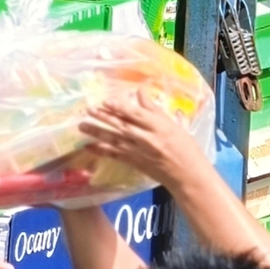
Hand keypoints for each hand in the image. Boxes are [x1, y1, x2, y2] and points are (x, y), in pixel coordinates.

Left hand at [79, 94, 207, 189]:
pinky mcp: (134, 163)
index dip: (119, 107)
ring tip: (82, 126)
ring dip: (97, 132)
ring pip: (114, 140)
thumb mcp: (173, 125)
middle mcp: (146, 138)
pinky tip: (89, 146)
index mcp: (158, 126)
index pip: (135, 114)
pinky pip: (114, 155)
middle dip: (103, 117)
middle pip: (121, 125)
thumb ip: (154, 110)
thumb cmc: (186, 148)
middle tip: (87, 110)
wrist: (187, 175)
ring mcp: (139, 152)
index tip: (106, 101)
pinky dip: (101, 150)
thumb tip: (140, 92)